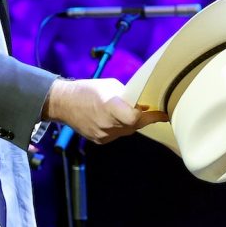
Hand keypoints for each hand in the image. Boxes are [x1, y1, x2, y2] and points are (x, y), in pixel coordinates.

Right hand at [42, 78, 166, 144]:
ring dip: (130, 123)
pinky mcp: (100, 141)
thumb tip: (141, 103)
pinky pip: (116, 135)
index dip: (152, 116)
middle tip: (148, 109)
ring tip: (126, 112)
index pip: (136, 118)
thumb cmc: (87, 89)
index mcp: (110, 107)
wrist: (62, 103)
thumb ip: (127, 95)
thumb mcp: (110, 85)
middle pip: (135, 125)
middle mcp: (108, 124)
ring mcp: (104, 135)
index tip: (162, 113)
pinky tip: (112, 119)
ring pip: (127, 131)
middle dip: (143, 118)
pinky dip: (119, 127)